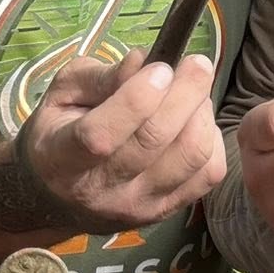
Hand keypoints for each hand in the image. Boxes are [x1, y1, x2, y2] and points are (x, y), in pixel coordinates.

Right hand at [17, 51, 225, 231]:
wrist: (62, 195)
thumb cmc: (62, 132)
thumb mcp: (64, 93)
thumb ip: (100, 76)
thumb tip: (144, 61)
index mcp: (62, 159)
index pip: (100, 136)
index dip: (136, 98)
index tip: (160, 67)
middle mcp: (101, 190)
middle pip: (155, 140)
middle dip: (185, 92)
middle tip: (195, 63)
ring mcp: (139, 205)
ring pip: (190, 155)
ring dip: (202, 113)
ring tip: (194, 92)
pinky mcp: (168, 210)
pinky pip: (209, 172)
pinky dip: (212, 138)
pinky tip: (196, 121)